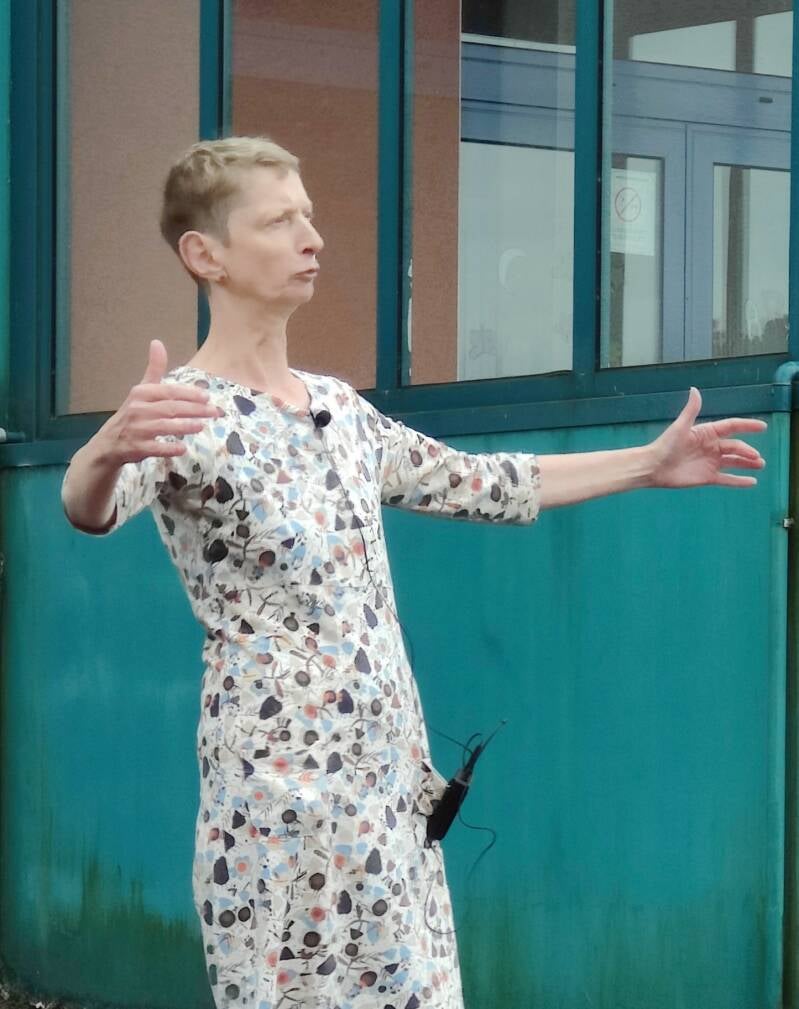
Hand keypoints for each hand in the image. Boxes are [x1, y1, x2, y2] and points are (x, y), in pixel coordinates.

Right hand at [97, 340, 219, 465]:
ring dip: (184, 426)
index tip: (207, 396)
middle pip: (170, 408)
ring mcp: (136, 429)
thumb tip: (157, 342)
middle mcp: (137, 409)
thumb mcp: (141, 390)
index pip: (168, 391)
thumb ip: (154, 369)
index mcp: (141, 393)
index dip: (188, 394)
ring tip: (202, 426)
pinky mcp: (136, 448)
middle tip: (214, 412)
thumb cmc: (133, 414)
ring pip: (164, 426)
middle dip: (194, 409)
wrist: (109, 443)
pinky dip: (168, 448)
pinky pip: (154, 448)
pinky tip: (183, 448)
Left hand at [648, 387, 766, 488]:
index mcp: (707, 433)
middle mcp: (711, 447)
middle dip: (747, 451)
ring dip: (747, 464)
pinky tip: (752, 482)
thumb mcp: (680, 427)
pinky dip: (739, 481)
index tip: (762, 426)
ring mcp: (710, 463)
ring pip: (734, 462)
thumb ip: (691, 410)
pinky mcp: (707, 477)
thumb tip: (694, 389)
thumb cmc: (665, 446)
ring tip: (759, 465)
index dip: (747, 426)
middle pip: (735, 447)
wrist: (652, 467)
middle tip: (757, 457)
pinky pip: (727, 479)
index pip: (731, 427)